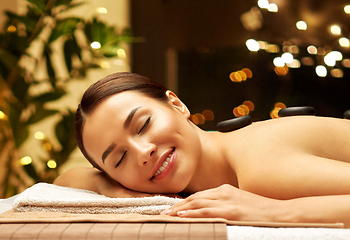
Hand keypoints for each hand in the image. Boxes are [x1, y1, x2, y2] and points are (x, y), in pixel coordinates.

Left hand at [161, 184, 282, 221]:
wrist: (280, 213)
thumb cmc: (260, 210)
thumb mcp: (240, 203)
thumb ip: (224, 204)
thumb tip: (210, 212)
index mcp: (225, 190)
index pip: (199, 195)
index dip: (184, 202)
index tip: (173, 208)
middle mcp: (223, 192)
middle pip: (194, 198)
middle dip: (178, 205)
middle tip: (164, 212)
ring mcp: (227, 201)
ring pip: (197, 203)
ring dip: (180, 209)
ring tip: (167, 215)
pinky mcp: (231, 211)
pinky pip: (207, 211)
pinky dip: (193, 212)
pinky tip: (182, 215)